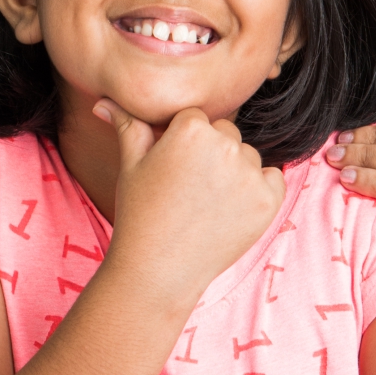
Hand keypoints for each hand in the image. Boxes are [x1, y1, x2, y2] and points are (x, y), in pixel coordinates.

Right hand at [97, 102, 284, 310]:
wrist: (158, 272)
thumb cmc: (139, 213)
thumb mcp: (130, 163)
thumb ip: (127, 124)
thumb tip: (103, 102)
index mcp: (190, 129)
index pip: (196, 117)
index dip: (183, 140)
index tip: (173, 167)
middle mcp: (224, 145)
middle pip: (225, 132)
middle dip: (210, 151)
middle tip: (189, 186)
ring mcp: (249, 174)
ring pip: (247, 155)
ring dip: (234, 169)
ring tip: (206, 202)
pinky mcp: (268, 202)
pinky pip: (272, 178)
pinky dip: (259, 189)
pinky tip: (232, 208)